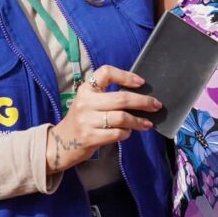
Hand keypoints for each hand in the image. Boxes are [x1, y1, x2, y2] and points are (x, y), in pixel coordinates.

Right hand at [46, 65, 160, 172]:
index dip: (125, 75)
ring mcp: (87, 120)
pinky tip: (128, 133)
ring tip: (147, 124)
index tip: (141, 82)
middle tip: (156, 105)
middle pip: (121, 98)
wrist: (61, 143)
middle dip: (143, 102)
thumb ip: (107, 97)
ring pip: (121, 118)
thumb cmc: (82, 120)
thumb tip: (139, 97)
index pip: (106, 73)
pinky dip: (126, 133)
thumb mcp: (89, 103)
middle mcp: (85, 102)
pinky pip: (116, 133)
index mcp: (86, 90)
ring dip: (138, 121)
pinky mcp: (90, 137)